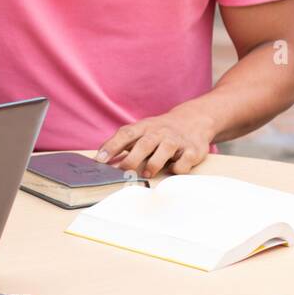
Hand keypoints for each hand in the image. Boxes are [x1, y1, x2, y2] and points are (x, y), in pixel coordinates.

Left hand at [96, 109, 213, 177]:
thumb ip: (123, 144)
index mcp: (144, 127)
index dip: (112, 146)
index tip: (100, 160)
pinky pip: (184, 162)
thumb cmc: (159, 131)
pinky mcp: (193, 151)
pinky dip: (177, 168)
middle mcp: (160, 132)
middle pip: (144, 144)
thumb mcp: (141, 131)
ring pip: (165, 150)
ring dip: (154, 163)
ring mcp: (177, 141)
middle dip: (131, 159)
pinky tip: (172, 169)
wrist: (193, 121)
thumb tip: (100, 160)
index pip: (125, 134)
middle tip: (122, 171)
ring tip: (146, 174)